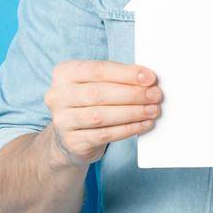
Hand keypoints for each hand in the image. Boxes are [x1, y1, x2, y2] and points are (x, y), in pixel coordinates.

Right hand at [44, 60, 162, 167]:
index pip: (97, 70)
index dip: (126, 73)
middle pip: (99, 93)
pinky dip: (127, 129)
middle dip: (132, 94)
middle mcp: (57, 96)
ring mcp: (62, 120)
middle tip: (155, 95)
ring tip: (152, 110)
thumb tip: (148, 79)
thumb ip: (117, 79)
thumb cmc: (89, 104)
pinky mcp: (72, 142)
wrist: (70, 137)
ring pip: (101, 116)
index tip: (149, 77)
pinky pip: (104, 135)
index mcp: (64, 73)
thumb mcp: (96, 84)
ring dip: (132, 112)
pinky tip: (143, 124)